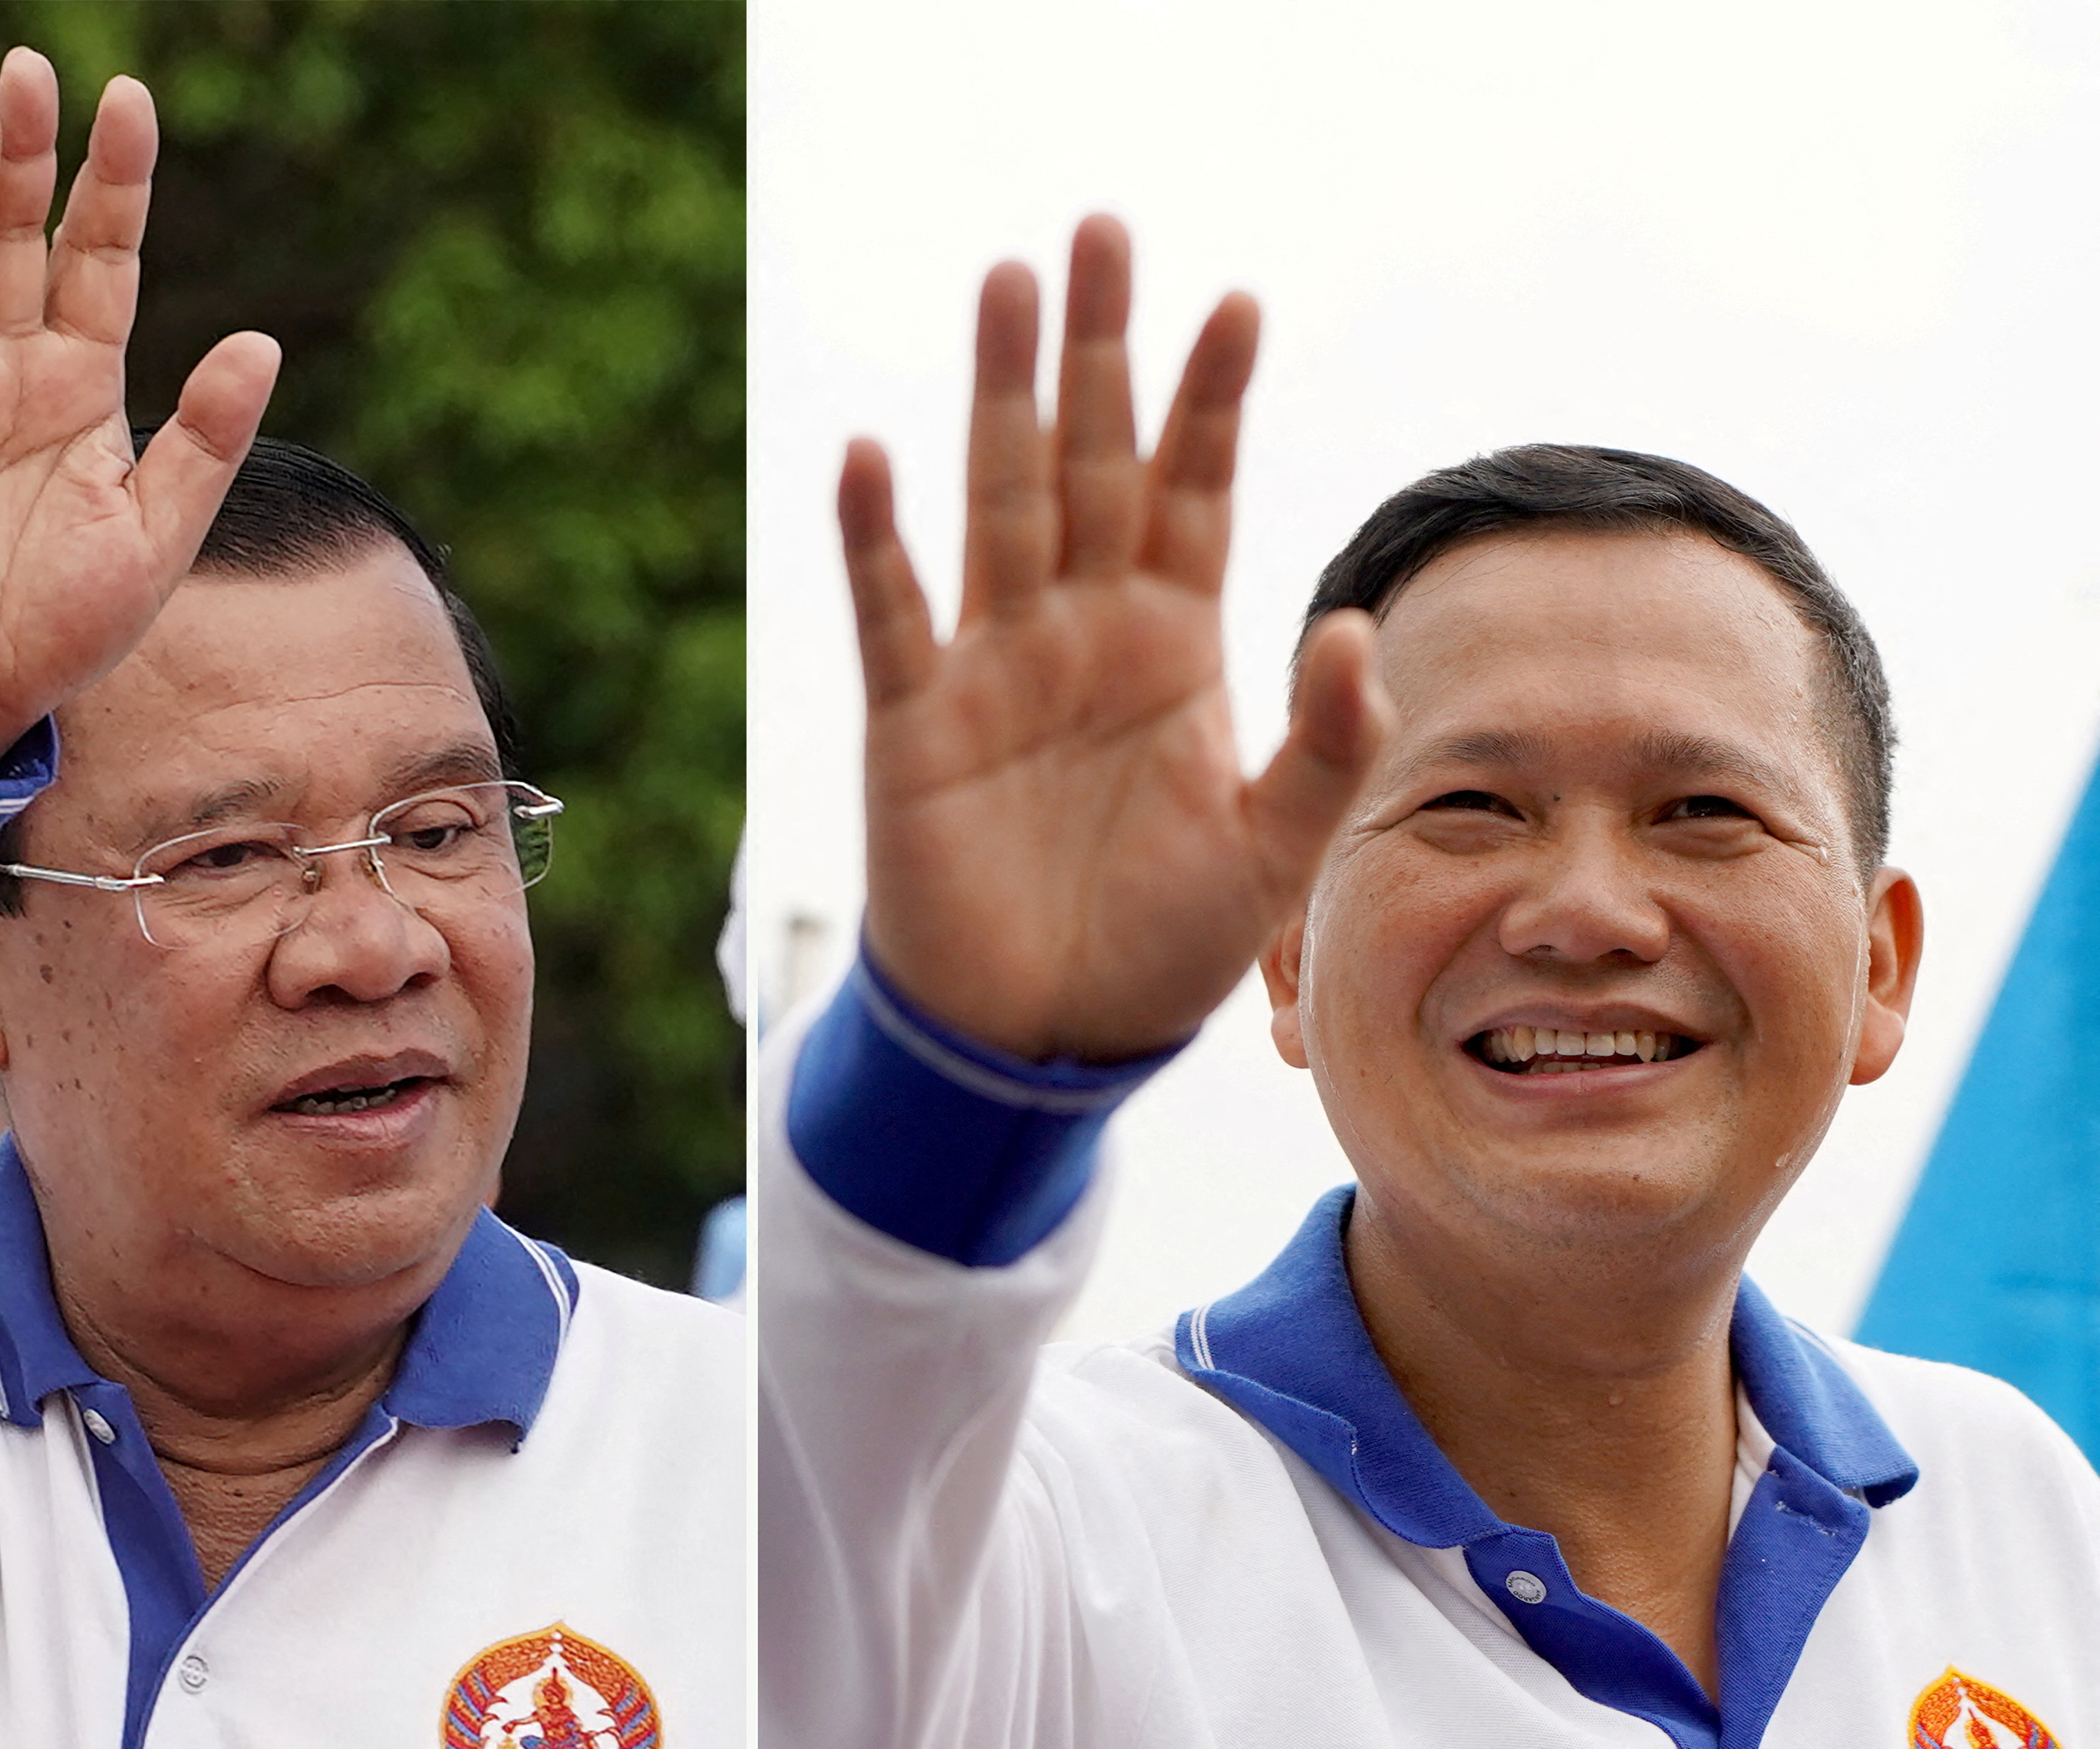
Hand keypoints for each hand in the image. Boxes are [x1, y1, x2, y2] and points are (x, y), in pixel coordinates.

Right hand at [0, 48, 280, 779]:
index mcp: (84, 384)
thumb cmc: (70, 617)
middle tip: (31, 70)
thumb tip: (262, 342)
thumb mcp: (161, 530)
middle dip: (29, 160)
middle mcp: (11, 371)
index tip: (129, 99)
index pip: (102, 261)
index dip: (114, 185)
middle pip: (19, 243)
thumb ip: (206, 438)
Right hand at [843, 218, 1389, 1061]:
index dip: (1212, 403)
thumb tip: (1360, 627)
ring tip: (1008, 284)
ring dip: (1000, 397)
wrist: (1042, 1038)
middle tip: (1104, 231)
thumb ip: (1326, 748)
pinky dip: (877, 541)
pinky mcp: (914, 722)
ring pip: (997, 502)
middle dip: (1099, 350)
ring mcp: (995, 666)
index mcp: (1173, 646)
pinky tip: (867, 456)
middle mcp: (1082, 630)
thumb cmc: (1158, 948)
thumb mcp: (1272, 856)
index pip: (1195, 493)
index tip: (1240, 304)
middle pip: (1091, 460)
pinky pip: (895, 615)